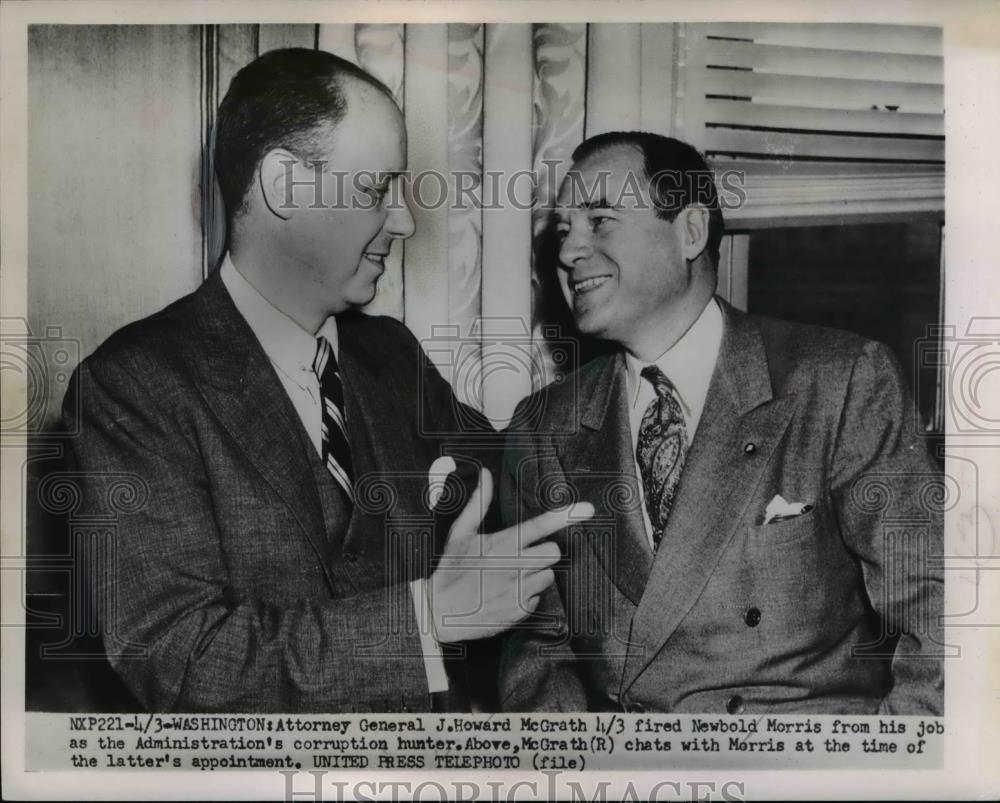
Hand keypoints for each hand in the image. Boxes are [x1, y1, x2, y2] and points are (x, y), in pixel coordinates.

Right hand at [428, 468, 593, 642]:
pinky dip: (528, 596)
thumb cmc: (450, 569)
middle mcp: (513, 565)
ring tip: (512, 577)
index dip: (565, 516)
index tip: (587, 509)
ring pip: (549, 575)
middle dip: (544, 552)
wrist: (438, 611)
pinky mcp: (520, 610)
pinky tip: (508, 594)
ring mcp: (518, 589)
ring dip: (536, 575)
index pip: (540, 526)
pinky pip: (539, 598)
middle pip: (553, 552)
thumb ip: (479, 503)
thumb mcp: (460, 533)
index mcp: (501, 543)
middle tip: (525, 556)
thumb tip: (486, 475)